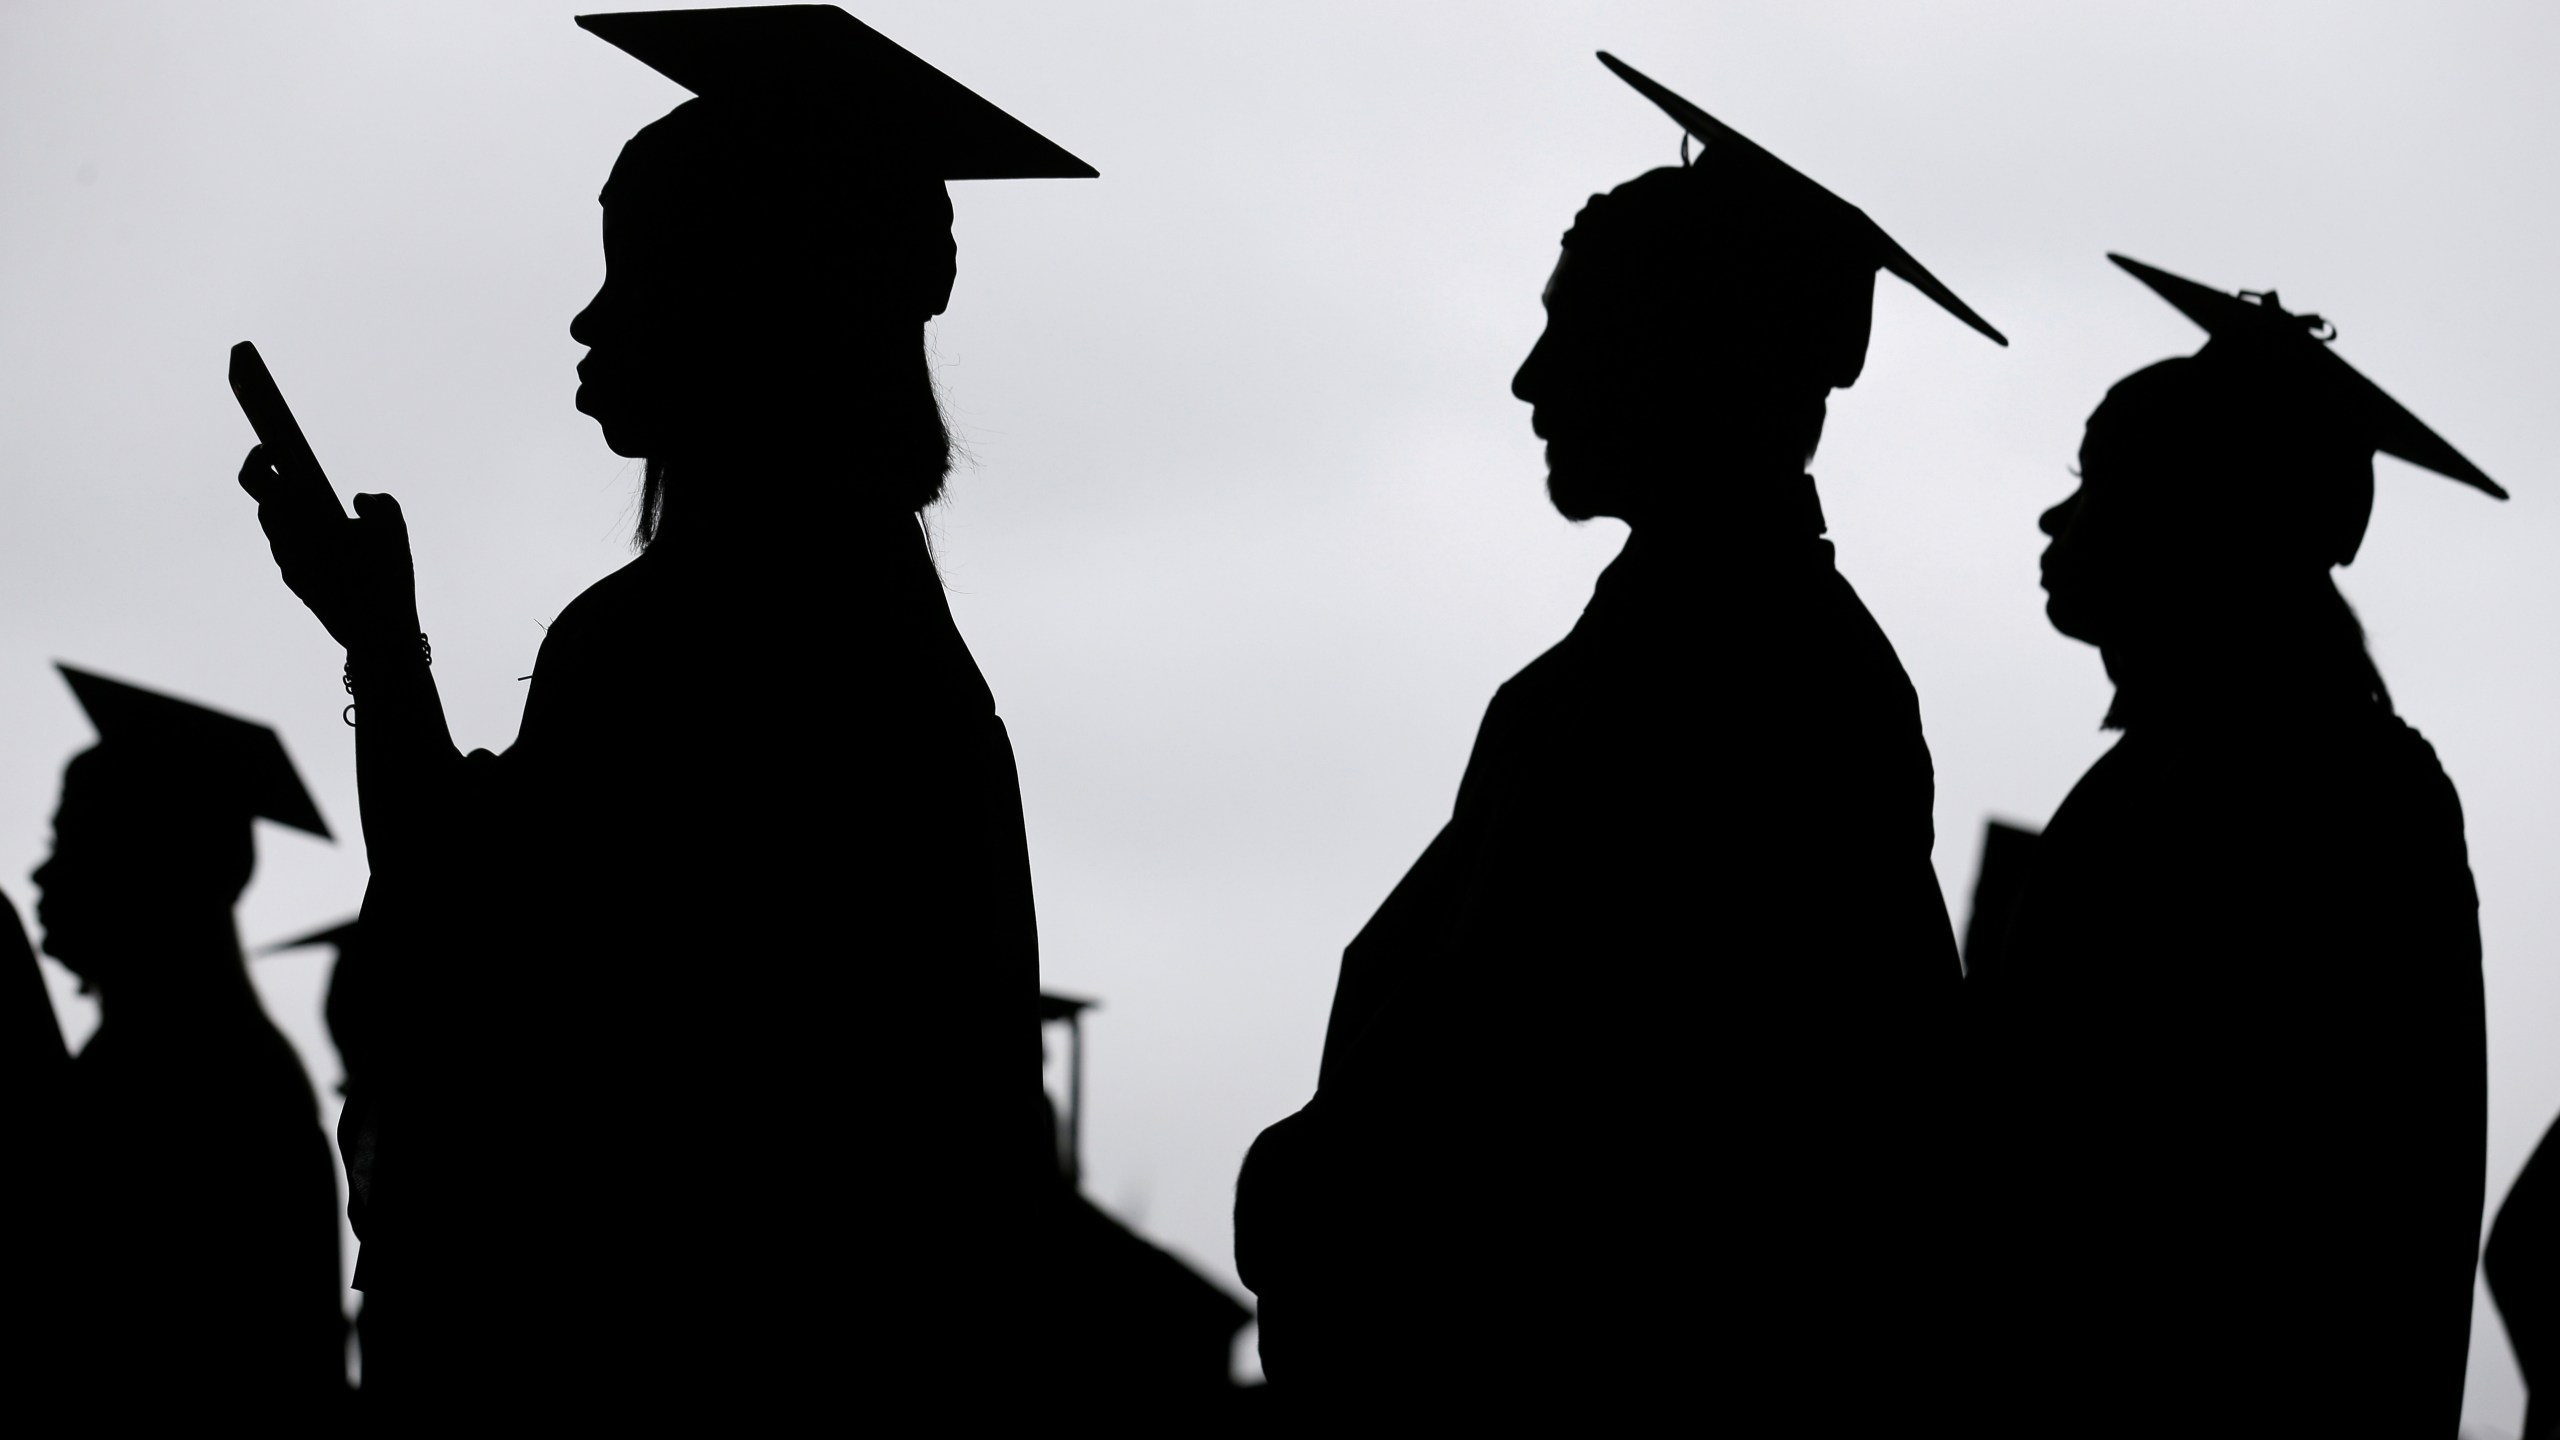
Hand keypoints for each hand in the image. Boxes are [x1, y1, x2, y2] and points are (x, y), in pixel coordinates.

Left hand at [238, 446, 421, 654]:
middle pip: (265, 500)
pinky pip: (293, 550)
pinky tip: (330, 538)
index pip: (257, 475)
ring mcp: (287, 563)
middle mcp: (284, 538)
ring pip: (278, 527)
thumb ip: (377, 501)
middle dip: (277, 481)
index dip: (261, 455)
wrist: (377, 633)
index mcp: (298, 515)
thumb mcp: (393, 526)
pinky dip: (304, 536)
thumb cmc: (384, 574)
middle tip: (295, 467)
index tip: (275, 442)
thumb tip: (357, 501)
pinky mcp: (296, 582)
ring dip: (291, 511)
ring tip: (316, 502)